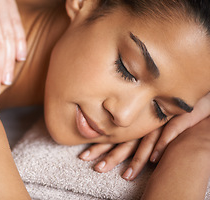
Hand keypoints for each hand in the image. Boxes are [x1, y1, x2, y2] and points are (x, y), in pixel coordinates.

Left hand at [79, 92, 209, 179]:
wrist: (185, 94)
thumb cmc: (159, 105)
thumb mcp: (141, 115)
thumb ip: (128, 126)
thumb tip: (106, 137)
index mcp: (131, 124)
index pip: (112, 137)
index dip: (99, 147)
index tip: (84, 155)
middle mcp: (141, 125)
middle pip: (124, 143)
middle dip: (110, 156)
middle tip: (97, 167)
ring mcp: (157, 123)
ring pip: (145, 144)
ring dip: (136, 161)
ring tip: (126, 176)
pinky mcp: (174, 120)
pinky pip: (169, 134)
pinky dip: (161, 145)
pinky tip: (154, 160)